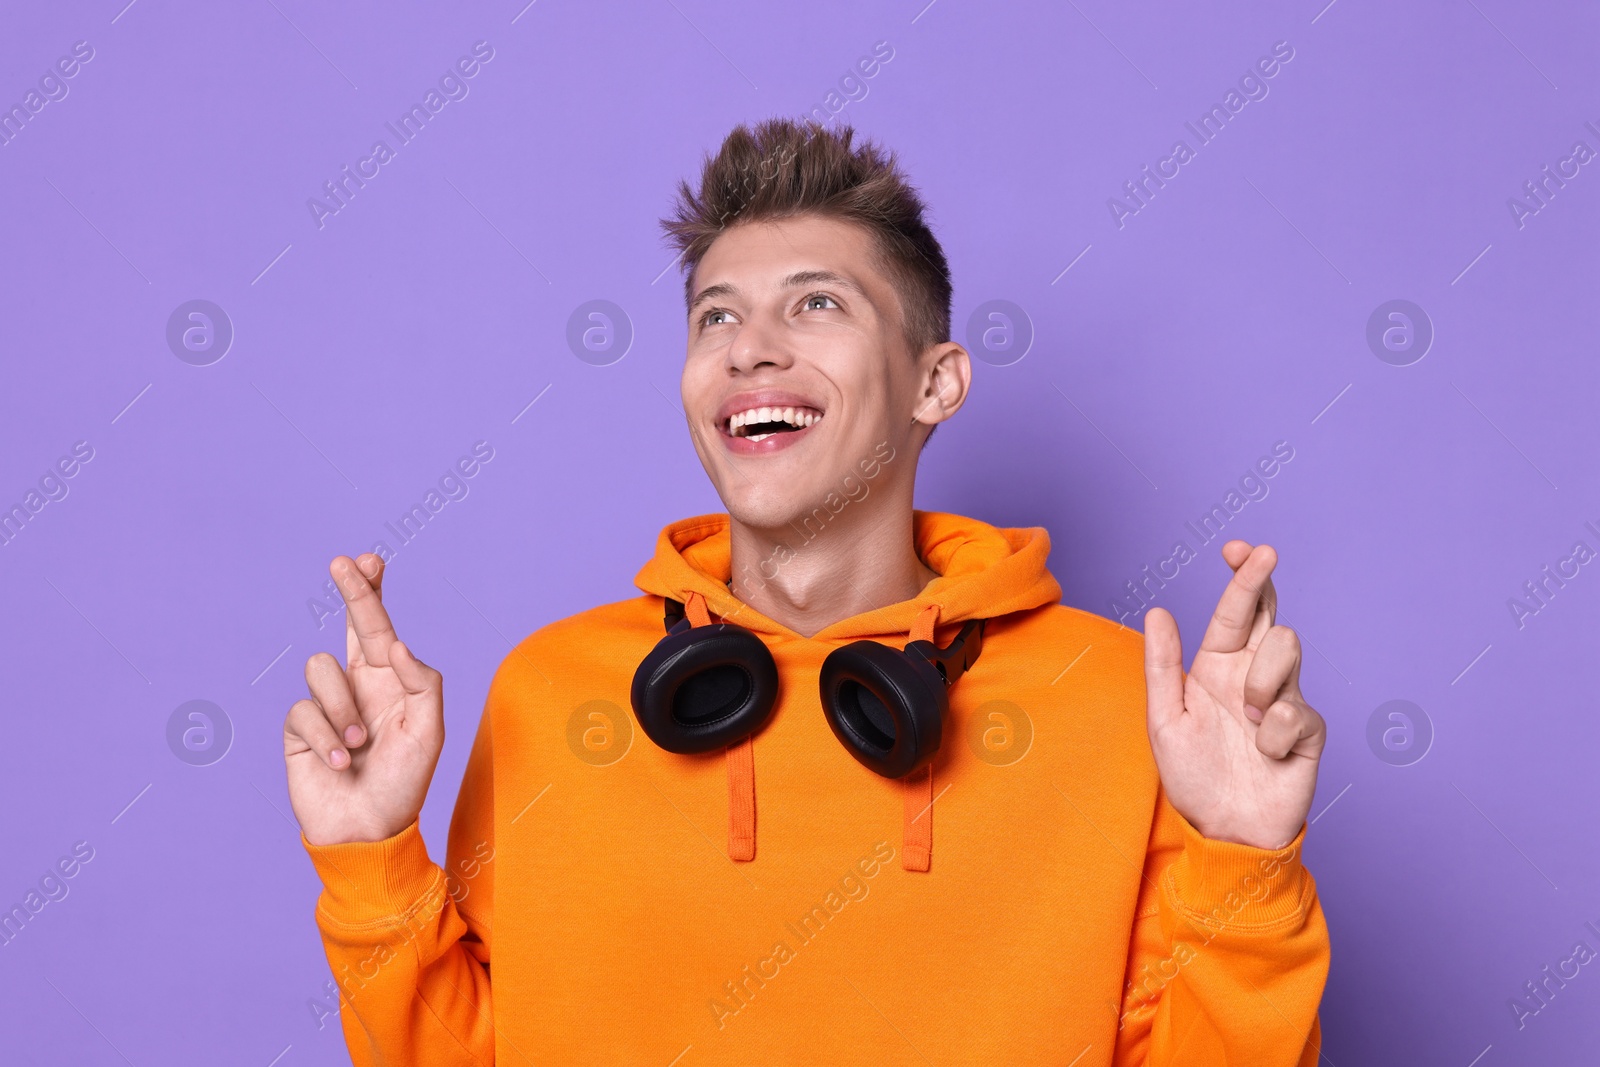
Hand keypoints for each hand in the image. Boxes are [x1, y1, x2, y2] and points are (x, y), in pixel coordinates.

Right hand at [283, 553, 444, 845]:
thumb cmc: (405, 781)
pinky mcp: (300, 729)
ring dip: (344, 707)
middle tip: (343, 562)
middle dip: (350, 591)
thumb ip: (421, 681)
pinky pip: (304, 710)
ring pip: (322, 668)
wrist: (369, 830)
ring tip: (360, 743)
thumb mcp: (429, 730)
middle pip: (349, 625)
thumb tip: (395, 645)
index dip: (373, 592)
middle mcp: (358, 684)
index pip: (381, 627)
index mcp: (391, 680)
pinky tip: (339, 762)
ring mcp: (327, 705)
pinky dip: (326, 736)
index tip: (370, 559)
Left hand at [1142, 541, 1324, 849]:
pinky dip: (1275, 733)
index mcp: (1218, 667)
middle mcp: (1253, 675)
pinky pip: (1298, 712)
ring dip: (1262, 678)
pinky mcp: (1308, 731)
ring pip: (1286, 648)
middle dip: (1264, 581)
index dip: (1241, 577)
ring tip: (1247, 718)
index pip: (1234, 612)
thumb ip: (1163, 666)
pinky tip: (1265, 756)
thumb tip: (1158, 612)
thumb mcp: (1165, 719)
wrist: (1225, 830)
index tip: (1240, 547)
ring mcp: (1285, 700)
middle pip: (1269, 614)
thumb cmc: (1191, 777)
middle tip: (1262, 555)